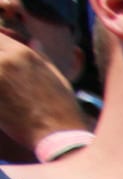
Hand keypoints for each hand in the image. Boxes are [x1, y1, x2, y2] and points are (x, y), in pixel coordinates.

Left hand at [0, 36, 85, 157]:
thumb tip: (33, 42)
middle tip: (4, 78)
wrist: (57, 136)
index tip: (3, 59)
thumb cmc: (61, 107)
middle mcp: (5, 61)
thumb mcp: (56, 76)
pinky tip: (2, 100)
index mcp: (23, 53)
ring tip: (5, 89)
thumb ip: (41, 56)